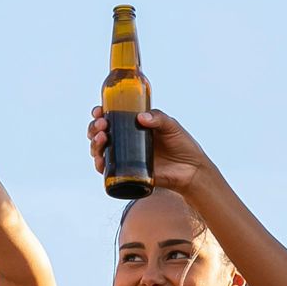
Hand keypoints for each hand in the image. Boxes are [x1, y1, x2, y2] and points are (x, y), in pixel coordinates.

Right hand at [85, 106, 215, 195]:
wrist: (192, 170)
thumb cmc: (183, 145)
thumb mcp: (172, 126)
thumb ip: (159, 118)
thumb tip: (141, 117)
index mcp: (133, 127)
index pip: (110, 119)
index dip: (99, 115)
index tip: (99, 111)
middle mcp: (126, 142)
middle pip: (100, 134)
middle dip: (94, 128)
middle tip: (102, 125)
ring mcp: (125, 158)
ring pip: (100, 151)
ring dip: (94, 144)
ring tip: (102, 138)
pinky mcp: (127, 174)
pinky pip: (107, 171)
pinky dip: (99, 165)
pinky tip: (100, 159)